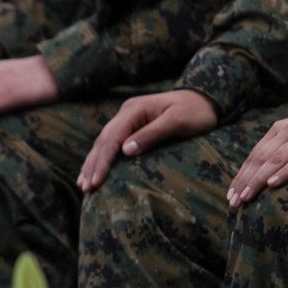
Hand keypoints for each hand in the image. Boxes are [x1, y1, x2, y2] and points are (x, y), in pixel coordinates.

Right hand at [78, 89, 217, 192]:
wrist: (204, 99)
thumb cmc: (194, 112)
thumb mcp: (176, 122)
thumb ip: (151, 135)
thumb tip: (125, 151)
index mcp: (134, 110)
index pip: (112, 138)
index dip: (102, 161)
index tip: (96, 181)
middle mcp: (126, 113)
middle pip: (103, 141)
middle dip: (92, 165)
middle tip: (85, 188)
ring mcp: (127, 119)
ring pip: (103, 143)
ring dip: (92, 163)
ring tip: (83, 184)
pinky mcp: (131, 127)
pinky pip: (111, 144)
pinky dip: (100, 159)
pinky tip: (93, 171)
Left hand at [227, 110, 287, 207]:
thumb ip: (280, 150)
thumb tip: (260, 175)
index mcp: (278, 130)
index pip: (254, 155)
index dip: (241, 176)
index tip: (231, 195)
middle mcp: (287, 131)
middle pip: (260, 159)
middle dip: (245, 182)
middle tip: (234, 202)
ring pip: (275, 161)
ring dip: (258, 180)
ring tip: (247, 197)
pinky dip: (284, 172)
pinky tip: (273, 184)